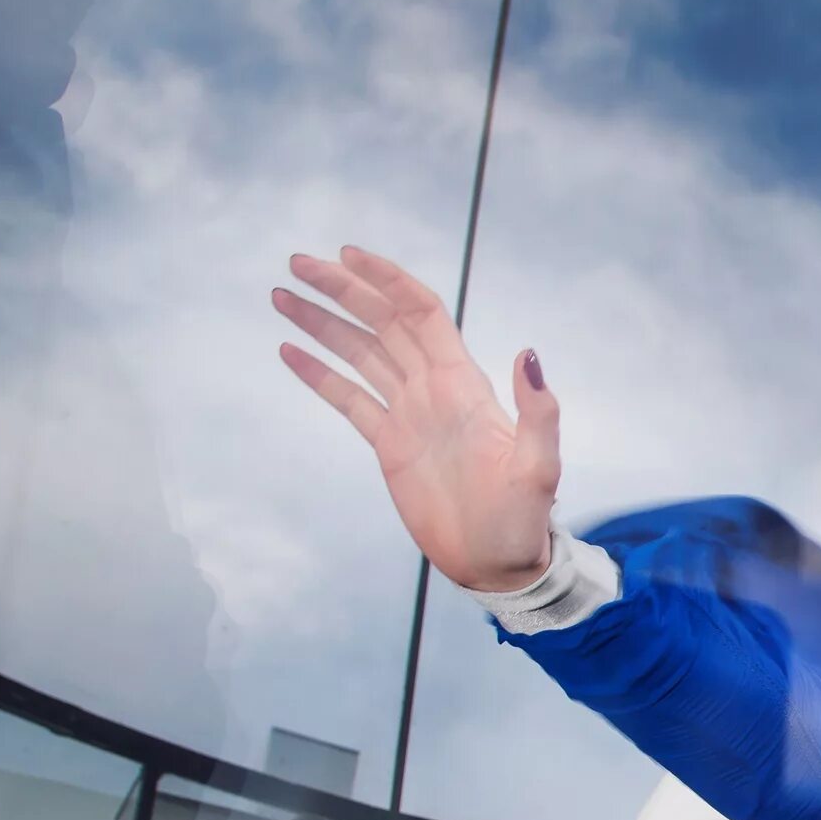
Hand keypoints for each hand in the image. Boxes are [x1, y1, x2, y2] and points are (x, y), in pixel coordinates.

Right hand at [274, 247, 559, 592]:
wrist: (499, 563)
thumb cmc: (523, 519)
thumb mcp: (539, 467)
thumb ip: (537, 411)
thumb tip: (528, 354)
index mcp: (464, 383)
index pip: (421, 312)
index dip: (386, 280)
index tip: (347, 256)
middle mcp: (433, 389)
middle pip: (383, 321)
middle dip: (342, 290)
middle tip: (297, 263)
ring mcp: (409, 414)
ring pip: (360, 353)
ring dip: (323, 322)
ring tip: (281, 296)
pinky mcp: (390, 445)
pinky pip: (349, 399)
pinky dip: (319, 374)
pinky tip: (290, 351)